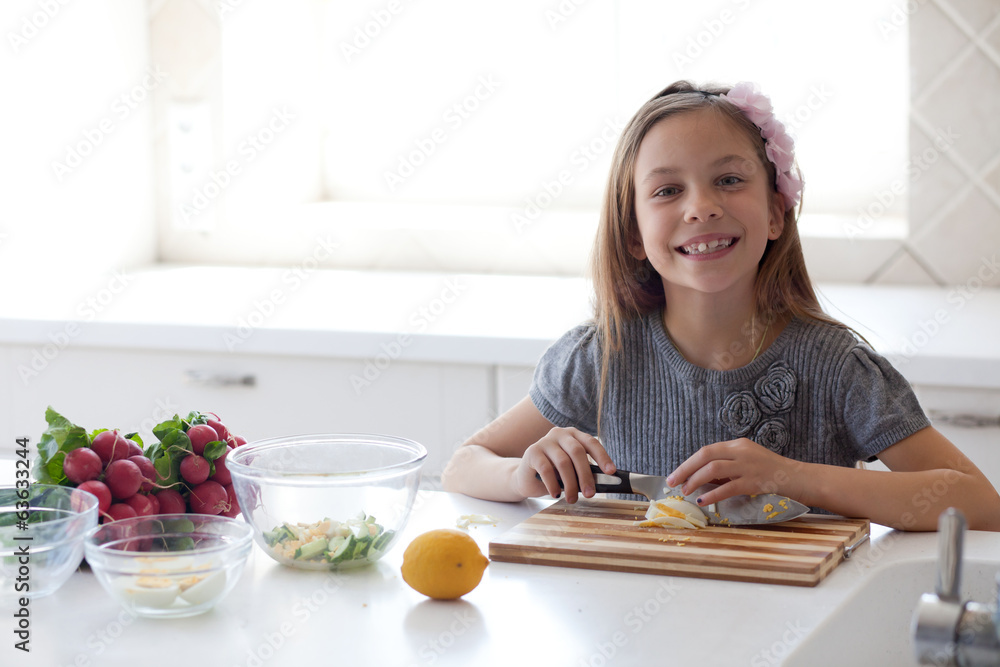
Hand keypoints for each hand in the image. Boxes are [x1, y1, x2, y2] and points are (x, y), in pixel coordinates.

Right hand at [513, 427, 614, 503]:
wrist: (527, 477)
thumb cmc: (554, 474)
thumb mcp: (572, 471)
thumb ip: (585, 472)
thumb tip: (603, 483)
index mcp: (573, 435)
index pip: (591, 442)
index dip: (602, 457)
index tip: (611, 471)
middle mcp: (560, 434)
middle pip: (577, 452)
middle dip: (586, 475)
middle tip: (590, 494)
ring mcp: (545, 441)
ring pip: (563, 462)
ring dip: (570, 483)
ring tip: (572, 499)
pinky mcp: (532, 452)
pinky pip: (546, 469)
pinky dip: (553, 484)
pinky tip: (556, 494)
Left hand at [666, 438, 799, 505]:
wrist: (800, 478)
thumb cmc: (773, 472)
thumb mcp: (749, 462)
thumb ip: (728, 467)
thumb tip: (702, 479)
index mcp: (738, 444)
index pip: (707, 450)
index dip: (688, 463)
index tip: (676, 474)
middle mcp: (741, 451)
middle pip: (705, 455)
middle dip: (685, 469)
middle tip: (672, 482)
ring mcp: (748, 466)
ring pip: (713, 469)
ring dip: (695, 481)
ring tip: (686, 492)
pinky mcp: (755, 481)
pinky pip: (728, 487)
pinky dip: (712, 494)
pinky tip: (703, 501)